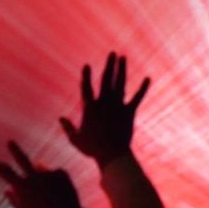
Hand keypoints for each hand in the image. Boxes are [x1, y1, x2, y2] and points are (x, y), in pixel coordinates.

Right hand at [0, 141, 85, 207]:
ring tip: (47, 189)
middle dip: (15, 150)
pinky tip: (59, 190)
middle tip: (10, 142)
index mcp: (23, 187)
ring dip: (39, 172)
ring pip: (40, 166)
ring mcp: (49, 173)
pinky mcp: (61, 172)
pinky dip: (54, 178)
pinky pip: (54, 171)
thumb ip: (14, 200)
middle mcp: (35, 177)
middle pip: (23, 159)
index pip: (5, 172)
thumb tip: (7, 190)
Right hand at [59, 52, 149, 167]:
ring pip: (120, 83)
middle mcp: (104, 103)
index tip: (87, 65)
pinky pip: (137, 97)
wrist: (112, 154)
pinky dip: (143, 88)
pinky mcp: (129, 112)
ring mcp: (117, 106)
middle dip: (109, 65)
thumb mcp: (75, 139)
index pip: (86, 88)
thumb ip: (68, 128)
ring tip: (123, 57)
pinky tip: (148, 78)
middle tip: (112, 53)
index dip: (86, 76)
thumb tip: (60, 119)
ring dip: (122, 70)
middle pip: (106, 79)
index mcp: (90, 108)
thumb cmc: (92, 149)